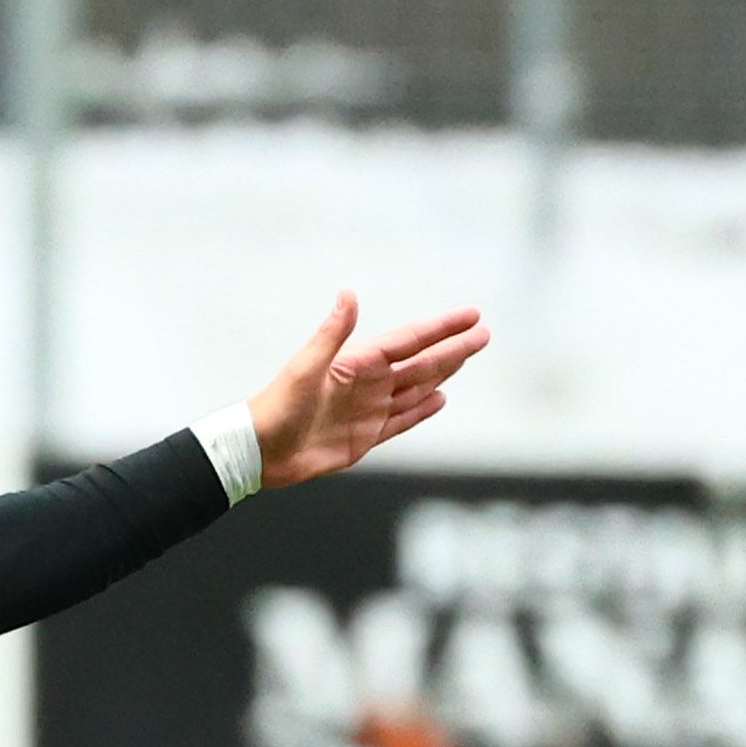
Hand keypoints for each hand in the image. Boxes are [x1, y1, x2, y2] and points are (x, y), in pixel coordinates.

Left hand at [243, 294, 487, 486]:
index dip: (441, 328)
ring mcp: (369, 409)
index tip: (469, 315)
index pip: (410, 340)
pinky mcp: (366, 436)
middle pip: (422, 362)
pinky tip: (440, 398)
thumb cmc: (276, 406)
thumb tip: (348, 294)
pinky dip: (423, 409)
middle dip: (454, 347)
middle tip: (484, 332)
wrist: (261, 452)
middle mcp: (368, 383)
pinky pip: (403, 419)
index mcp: (357, 362)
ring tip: (467, 356)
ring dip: (443, 372)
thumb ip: (331, 334)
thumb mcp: (305, 367)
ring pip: (416, 387)